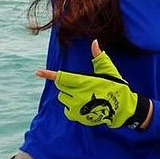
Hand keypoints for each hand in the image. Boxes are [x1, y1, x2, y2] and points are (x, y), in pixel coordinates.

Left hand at [36, 40, 151, 129]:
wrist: (122, 108)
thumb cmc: (115, 86)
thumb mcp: (108, 70)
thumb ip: (99, 57)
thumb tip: (94, 41)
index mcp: (83, 82)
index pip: (62, 77)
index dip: (48, 74)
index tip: (37, 72)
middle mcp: (78, 95)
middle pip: (61, 87)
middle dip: (66, 84)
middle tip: (79, 85)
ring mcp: (77, 107)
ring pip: (63, 98)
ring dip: (69, 96)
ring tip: (83, 96)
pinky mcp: (77, 117)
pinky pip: (66, 110)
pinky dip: (71, 108)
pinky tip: (83, 106)